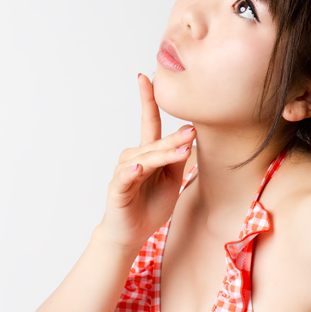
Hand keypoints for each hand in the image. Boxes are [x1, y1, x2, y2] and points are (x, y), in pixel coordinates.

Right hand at [100, 74, 195, 250]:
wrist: (131, 234)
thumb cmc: (150, 207)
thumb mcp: (171, 182)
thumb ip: (176, 161)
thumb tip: (187, 138)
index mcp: (147, 155)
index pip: (148, 123)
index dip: (147, 100)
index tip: (146, 77)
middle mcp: (133, 158)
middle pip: (155, 143)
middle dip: (175, 139)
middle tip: (192, 131)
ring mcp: (124, 172)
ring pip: (145, 158)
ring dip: (163, 155)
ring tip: (181, 152)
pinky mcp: (118, 188)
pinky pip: (127, 177)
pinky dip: (134, 172)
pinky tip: (140, 168)